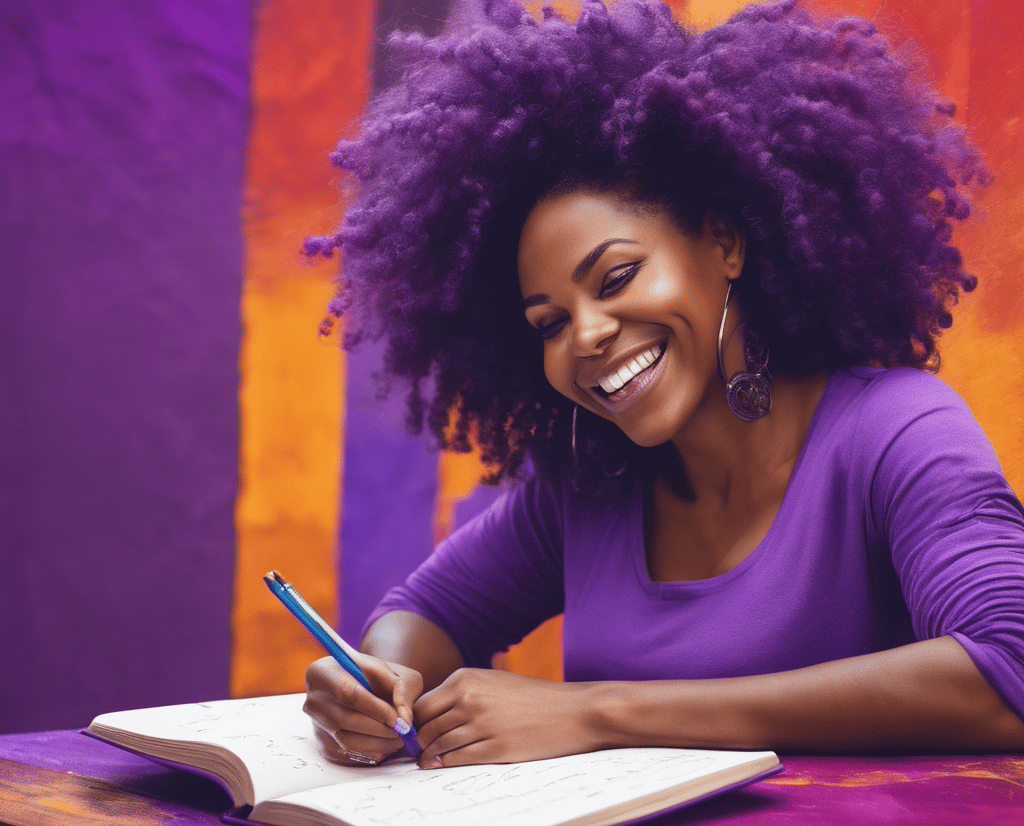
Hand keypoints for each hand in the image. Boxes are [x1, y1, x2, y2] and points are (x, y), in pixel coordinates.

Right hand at [303, 654, 423, 765]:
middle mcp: (313, 699)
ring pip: (345, 740)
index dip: (376, 709)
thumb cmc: (378, 677)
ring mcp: (315, 723)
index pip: (348, 693)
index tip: (399, 720)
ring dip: (377, 744)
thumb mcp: (393, 671)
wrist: (361, 688)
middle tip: (403, 732)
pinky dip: (370, 752)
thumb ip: (402, 688)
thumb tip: (404, 718)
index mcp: (322, 672)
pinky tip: (386, 745)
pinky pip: (346, 754)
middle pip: (345, 719)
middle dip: (379, 729)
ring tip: (398, 739)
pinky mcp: (322, 743)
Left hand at [413, 668, 598, 768]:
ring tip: (426, 761)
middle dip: (417, 740)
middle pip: (425, 725)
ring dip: (429, 755)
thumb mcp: (494, 682)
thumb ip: (464, 692)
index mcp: (465, 678)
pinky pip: (458, 758)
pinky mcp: (495, 748)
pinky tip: (443, 764)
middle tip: (414, 751)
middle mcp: (468, 699)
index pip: (422, 704)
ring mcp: (481, 724)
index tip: (411, 732)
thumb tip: (433, 713)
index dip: (412, 721)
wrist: (572, 710)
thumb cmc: (534, 696)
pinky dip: (446, 763)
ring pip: (439, 744)